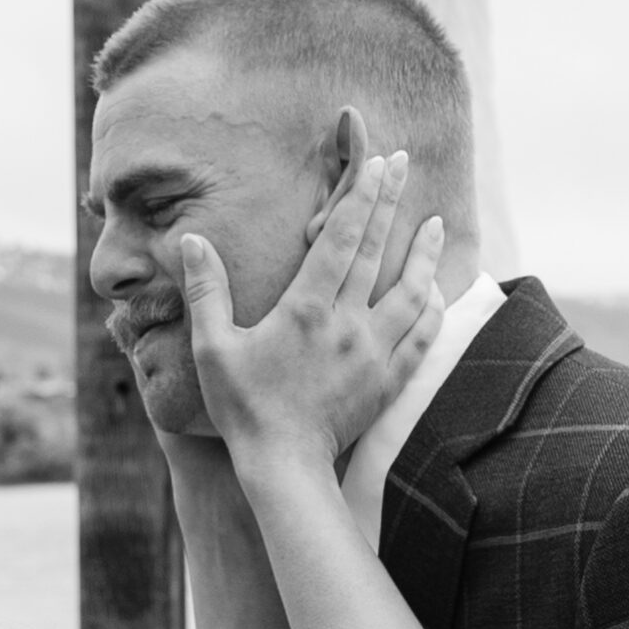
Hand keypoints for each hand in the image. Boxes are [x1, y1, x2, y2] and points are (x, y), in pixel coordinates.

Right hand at [180, 154, 446, 470]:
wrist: (285, 465)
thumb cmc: (243, 406)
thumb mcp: (213, 347)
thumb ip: (206, 291)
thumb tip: (192, 241)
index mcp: (306, 310)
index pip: (340, 239)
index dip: (360, 196)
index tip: (376, 164)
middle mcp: (348, 325)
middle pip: (377, 251)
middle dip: (390, 202)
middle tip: (404, 163)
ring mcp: (374, 353)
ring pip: (413, 292)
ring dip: (424, 254)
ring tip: (435, 223)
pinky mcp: (389, 380)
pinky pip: (422, 336)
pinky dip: (433, 307)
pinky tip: (435, 290)